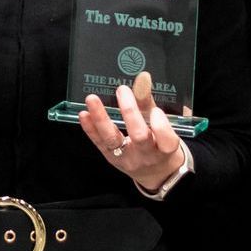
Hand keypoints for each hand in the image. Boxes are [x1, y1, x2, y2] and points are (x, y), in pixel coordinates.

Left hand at [78, 76, 185, 191]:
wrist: (155, 173)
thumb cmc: (161, 146)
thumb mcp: (163, 127)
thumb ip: (150, 104)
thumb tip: (142, 78)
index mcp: (165, 150)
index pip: (166, 141)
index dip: (161, 125)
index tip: (156, 111)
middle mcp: (147, 156)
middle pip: (139, 136)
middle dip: (130, 112)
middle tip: (123, 90)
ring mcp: (127, 158)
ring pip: (113, 139)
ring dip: (101, 118)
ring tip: (92, 99)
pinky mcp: (111, 157)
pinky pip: (99, 143)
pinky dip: (90, 128)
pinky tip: (84, 114)